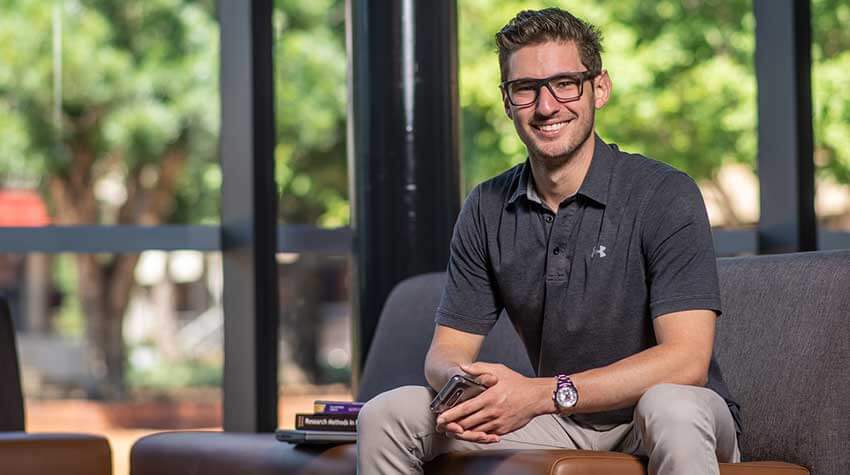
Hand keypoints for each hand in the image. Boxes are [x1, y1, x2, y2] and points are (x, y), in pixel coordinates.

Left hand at [435, 362, 551, 442]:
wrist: (537, 397)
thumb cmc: (518, 383)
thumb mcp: (498, 370)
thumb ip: (479, 368)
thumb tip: (463, 367)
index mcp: (489, 398)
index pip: (465, 409)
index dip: (450, 415)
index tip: (440, 418)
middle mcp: (492, 412)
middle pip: (467, 423)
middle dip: (453, 426)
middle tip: (442, 426)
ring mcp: (498, 423)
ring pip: (475, 432)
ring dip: (462, 432)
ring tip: (453, 430)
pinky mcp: (503, 430)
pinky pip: (486, 435)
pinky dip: (476, 435)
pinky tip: (470, 432)